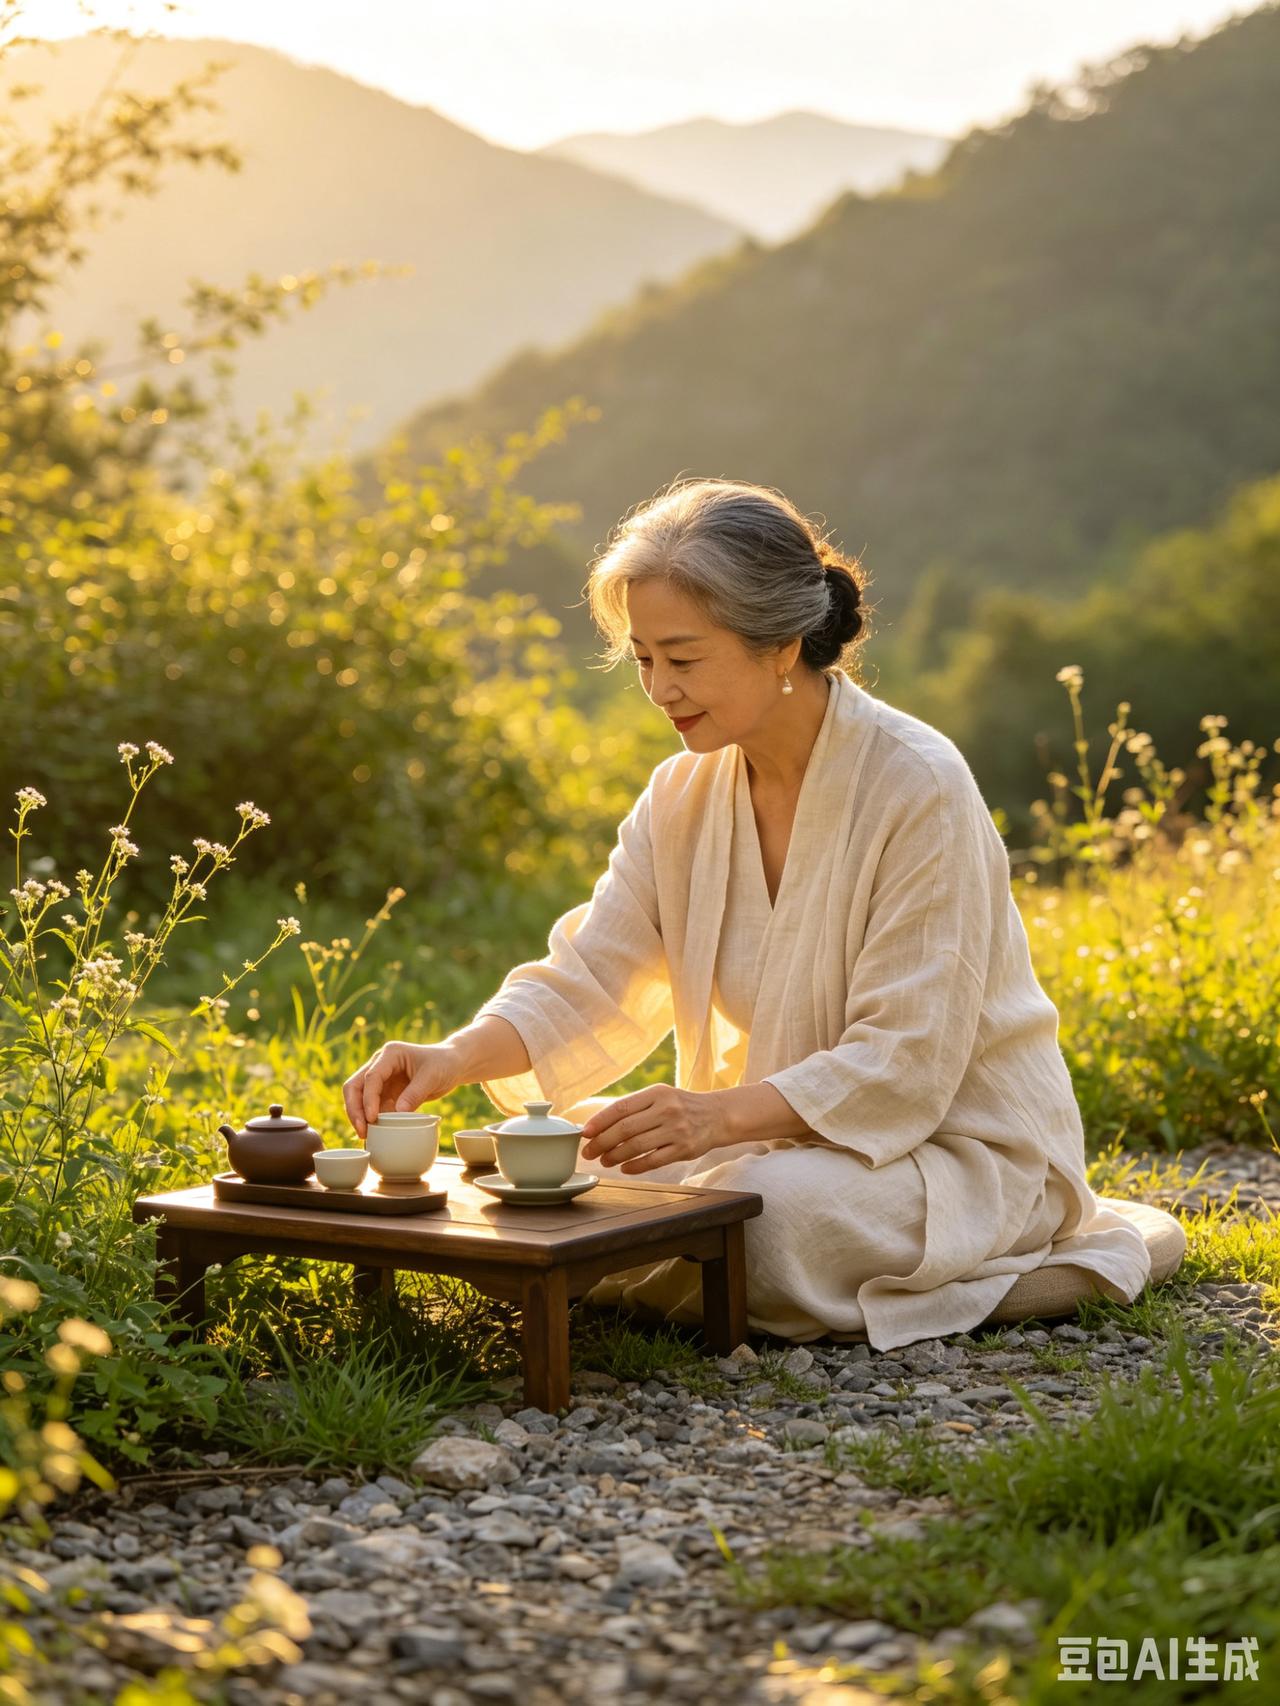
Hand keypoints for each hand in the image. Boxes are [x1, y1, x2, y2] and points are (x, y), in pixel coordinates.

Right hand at [342, 1040, 460, 1140]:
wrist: (452, 1065)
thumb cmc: (443, 1064)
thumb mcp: (432, 1076)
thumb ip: (415, 1093)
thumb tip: (397, 1114)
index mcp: (390, 1054)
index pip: (371, 1077)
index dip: (369, 1098)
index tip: (372, 1118)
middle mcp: (380, 1064)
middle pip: (355, 1086)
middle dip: (355, 1109)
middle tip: (362, 1130)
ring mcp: (381, 1079)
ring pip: (360, 1098)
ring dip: (360, 1116)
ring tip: (366, 1136)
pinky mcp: (386, 1092)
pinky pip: (373, 1107)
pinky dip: (371, 1120)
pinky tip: (373, 1135)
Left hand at [579, 1084, 731, 1174]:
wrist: (717, 1115)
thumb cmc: (680, 1106)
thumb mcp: (660, 1096)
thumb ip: (634, 1107)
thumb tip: (598, 1124)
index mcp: (657, 1093)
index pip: (621, 1108)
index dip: (599, 1121)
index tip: (585, 1133)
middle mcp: (667, 1109)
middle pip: (625, 1129)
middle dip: (602, 1142)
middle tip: (589, 1152)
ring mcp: (676, 1130)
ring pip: (637, 1146)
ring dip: (615, 1156)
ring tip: (605, 1161)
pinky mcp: (685, 1149)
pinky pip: (653, 1161)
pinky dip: (635, 1166)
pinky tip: (625, 1169)